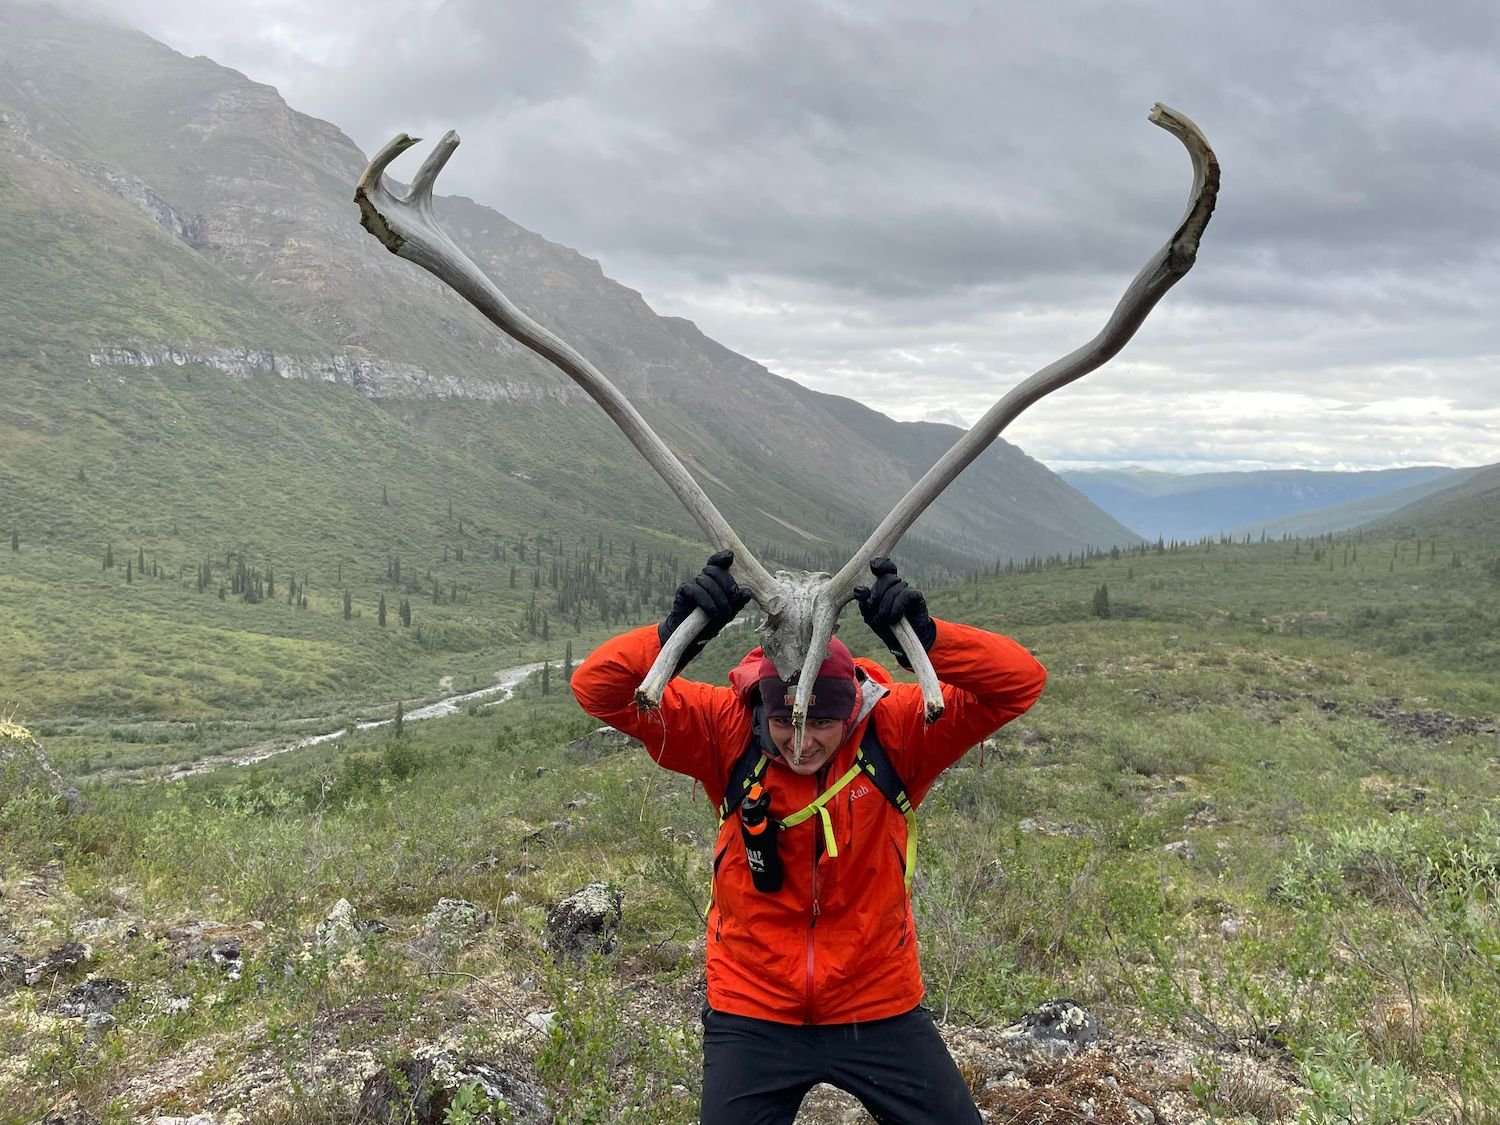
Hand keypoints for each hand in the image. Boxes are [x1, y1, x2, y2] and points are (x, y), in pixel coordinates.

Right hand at [659, 550, 753, 669]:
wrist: (693, 638)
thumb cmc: (712, 622)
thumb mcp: (728, 613)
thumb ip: (737, 603)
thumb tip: (747, 592)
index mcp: (715, 579)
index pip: (718, 562)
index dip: (722, 556)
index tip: (730, 556)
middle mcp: (703, 578)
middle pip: (714, 570)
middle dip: (726, 582)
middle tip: (734, 595)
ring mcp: (692, 583)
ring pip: (706, 580)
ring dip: (718, 597)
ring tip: (723, 613)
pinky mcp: (683, 592)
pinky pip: (695, 591)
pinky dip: (706, 602)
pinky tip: (713, 613)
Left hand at [853, 557, 935, 669]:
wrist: (903, 643)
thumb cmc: (886, 627)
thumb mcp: (871, 615)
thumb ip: (864, 602)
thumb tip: (859, 589)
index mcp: (883, 585)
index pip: (883, 567)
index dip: (879, 564)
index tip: (873, 566)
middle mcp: (896, 584)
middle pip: (885, 577)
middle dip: (876, 594)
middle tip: (872, 608)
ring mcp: (907, 589)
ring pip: (894, 588)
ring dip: (885, 606)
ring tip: (883, 620)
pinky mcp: (916, 597)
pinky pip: (904, 595)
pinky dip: (896, 607)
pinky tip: (894, 618)